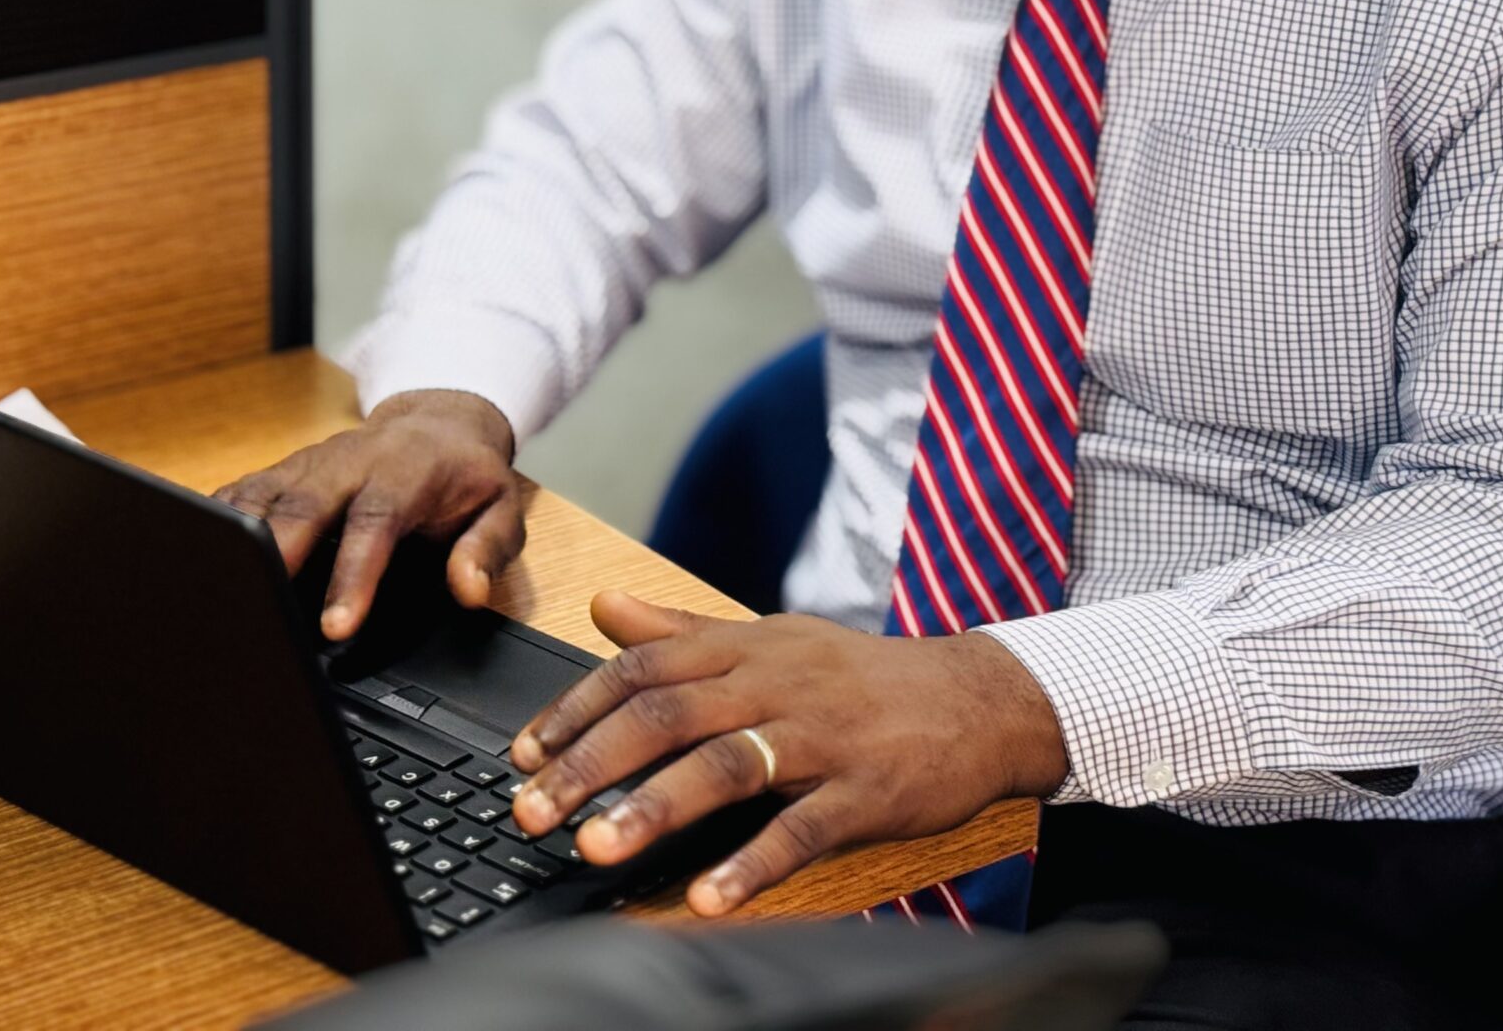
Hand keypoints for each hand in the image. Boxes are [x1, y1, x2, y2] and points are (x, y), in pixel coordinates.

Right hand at [216, 389, 521, 640]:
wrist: (436, 422)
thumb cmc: (464, 475)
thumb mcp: (501, 507)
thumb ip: (489, 548)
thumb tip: (467, 589)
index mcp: (404, 471)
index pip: (374, 521)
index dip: (351, 574)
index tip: (336, 626)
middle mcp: (347, 462)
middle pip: (302, 504)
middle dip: (275, 554)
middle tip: (255, 609)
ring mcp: (307, 464)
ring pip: (261, 496)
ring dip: (234, 538)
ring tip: (214, 589)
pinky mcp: (281, 471)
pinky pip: (241, 494)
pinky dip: (214, 522)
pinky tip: (193, 557)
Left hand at [505, 591, 1065, 915]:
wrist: (979, 697)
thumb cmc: (861, 675)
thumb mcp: (772, 636)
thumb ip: (683, 627)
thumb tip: (605, 605)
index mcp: (744, 646)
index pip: (642, 668)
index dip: (576, 709)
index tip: (523, 753)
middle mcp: (774, 683)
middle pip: (665, 715)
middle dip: (589, 763)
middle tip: (531, 810)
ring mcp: (821, 736)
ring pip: (724, 767)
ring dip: (653, 809)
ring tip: (596, 850)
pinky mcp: (865, 789)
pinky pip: (803, 827)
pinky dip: (753, 862)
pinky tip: (710, 896)